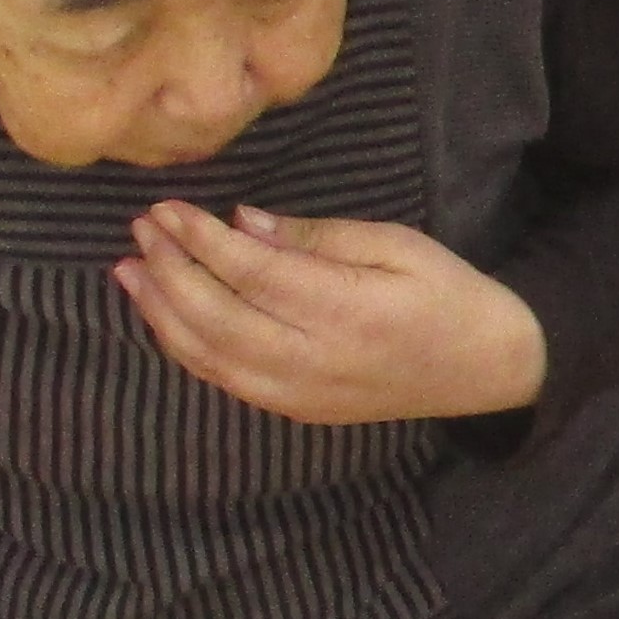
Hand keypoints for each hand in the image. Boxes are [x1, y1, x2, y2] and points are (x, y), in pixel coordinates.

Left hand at [112, 203, 547, 424]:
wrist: (489, 367)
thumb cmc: (447, 292)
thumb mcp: (395, 243)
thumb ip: (315, 237)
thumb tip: (241, 223)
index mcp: (349, 312)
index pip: (251, 273)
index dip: (200, 240)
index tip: (166, 208)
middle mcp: (317, 362)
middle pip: (217, 318)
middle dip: (170, 272)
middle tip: (141, 230)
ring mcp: (303, 395)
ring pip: (210, 357)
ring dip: (161, 314)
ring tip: (129, 271)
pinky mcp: (298, 410)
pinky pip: (225, 381)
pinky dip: (185, 346)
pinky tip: (164, 314)